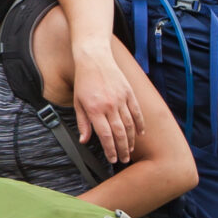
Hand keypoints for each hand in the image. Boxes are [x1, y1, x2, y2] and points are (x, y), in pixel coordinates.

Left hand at [72, 46, 143, 165]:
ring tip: (130, 150)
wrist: (94, 58)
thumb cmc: (83, 82)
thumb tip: (84, 141)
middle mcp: (109, 105)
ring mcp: (121, 98)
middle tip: (123, 159)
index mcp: (95, 109)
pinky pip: (136, 112)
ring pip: (129, 124)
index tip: (112, 159)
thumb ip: (82, 123)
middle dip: (122, 149)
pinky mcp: (129, 92)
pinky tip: (140, 134)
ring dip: (131, 140)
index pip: (105, 135)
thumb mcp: (78, 103)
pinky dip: (140, 124)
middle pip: (119, 133)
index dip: (110, 149)